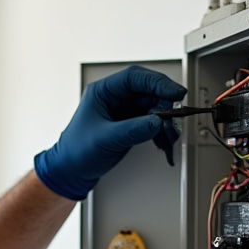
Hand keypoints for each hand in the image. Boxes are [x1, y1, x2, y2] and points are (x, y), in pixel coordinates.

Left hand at [34, 65, 185, 200]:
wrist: (72, 170)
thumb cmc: (77, 151)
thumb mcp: (105, 139)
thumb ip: (132, 130)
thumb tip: (157, 122)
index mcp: (103, 92)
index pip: (134, 78)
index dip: (157, 82)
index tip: (174, 92)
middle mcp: (115, 98)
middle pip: (148, 91)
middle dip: (164, 103)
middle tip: (175, 115)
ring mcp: (124, 111)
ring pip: (154, 107)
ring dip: (165, 120)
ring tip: (169, 134)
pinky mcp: (131, 125)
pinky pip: (153, 122)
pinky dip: (161, 131)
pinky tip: (163, 141)